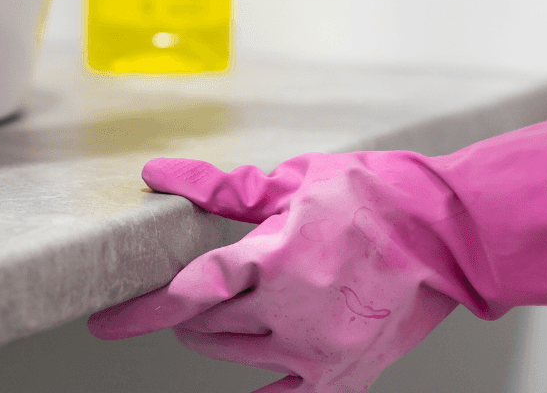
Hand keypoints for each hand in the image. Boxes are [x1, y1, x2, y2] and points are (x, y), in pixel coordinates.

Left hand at [88, 152, 459, 391]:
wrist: (440, 232)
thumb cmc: (363, 196)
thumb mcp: (288, 182)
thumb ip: (220, 188)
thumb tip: (161, 175)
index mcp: (275, 258)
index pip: (191, 290)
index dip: (143, 309)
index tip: (107, 321)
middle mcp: (293, 312)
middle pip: (208, 326)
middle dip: (187, 311)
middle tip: (188, 292)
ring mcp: (319, 351)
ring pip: (237, 355)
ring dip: (215, 335)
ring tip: (223, 309)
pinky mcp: (343, 375)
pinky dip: (257, 381)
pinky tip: (247, 365)